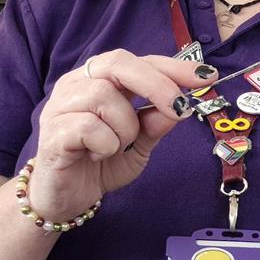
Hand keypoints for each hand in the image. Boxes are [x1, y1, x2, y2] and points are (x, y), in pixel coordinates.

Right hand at [29, 50, 217, 220]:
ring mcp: (60, 106)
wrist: (66, 199)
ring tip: (118, 146)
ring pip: (105, 96)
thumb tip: (180, 105)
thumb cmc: (100, 164)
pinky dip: (105, 145)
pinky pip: (89, 127)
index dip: (173, 66)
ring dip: (126, 127)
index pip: (139, 61)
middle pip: (119, 63)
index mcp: (99, 80)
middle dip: (157, 85)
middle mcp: (77, 84)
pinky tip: (97, 155)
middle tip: (180, 110)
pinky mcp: (52, 132)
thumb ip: (156, 123)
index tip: (207, 76)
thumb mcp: (139, 144)